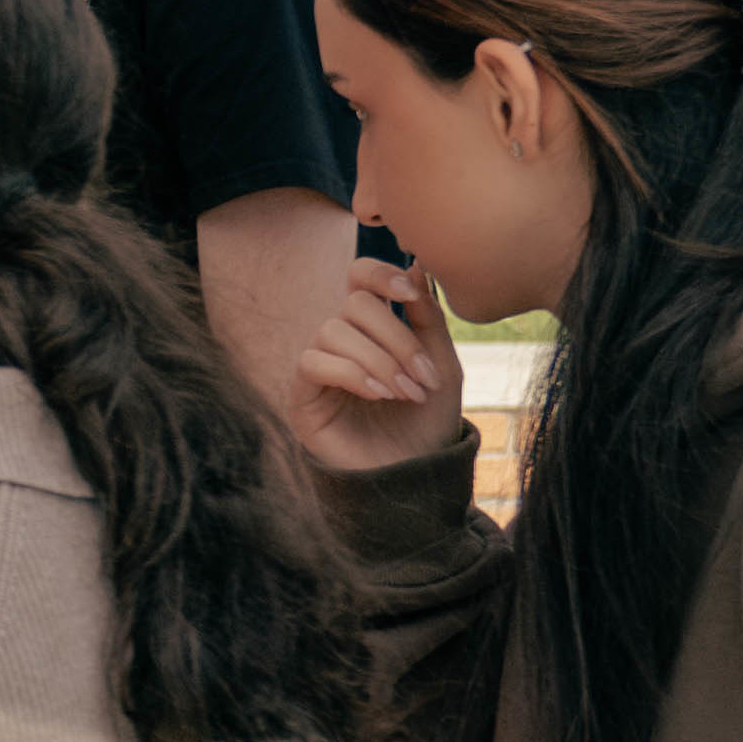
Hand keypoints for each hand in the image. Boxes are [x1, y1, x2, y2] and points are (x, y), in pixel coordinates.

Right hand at [283, 255, 465, 475]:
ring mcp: (318, 366)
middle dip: (396, 338)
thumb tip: (414, 264)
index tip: (409, 294)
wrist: (415, 477)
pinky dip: (352, 373)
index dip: (378, 274)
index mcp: (372, 327)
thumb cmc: (427, 422)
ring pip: (334, 331)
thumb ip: (427, 318)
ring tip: (407, 395)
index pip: (358, 278)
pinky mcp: (301, 395)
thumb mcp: (440, 364)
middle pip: (354, 303)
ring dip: (380, 361)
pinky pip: (313, 362)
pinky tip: (379, 395)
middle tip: (424, 378)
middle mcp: (341, 340)